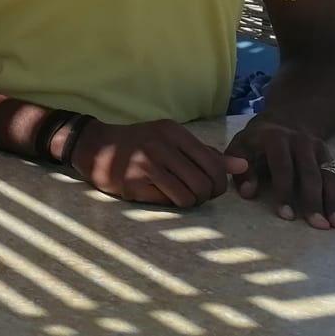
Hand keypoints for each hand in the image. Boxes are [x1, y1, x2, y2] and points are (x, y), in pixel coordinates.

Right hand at [69, 120, 248, 207]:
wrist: (92, 147)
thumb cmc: (135, 145)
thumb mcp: (170, 141)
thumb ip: (204, 153)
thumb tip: (242, 166)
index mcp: (174, 132)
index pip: (214, 163)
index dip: (219, 182)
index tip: (209, 187)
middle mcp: (163, 144)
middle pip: (207, 181)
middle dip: (207, 195)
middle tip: (197, 196)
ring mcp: (148, 162)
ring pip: (192, 194)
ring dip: (192, 202)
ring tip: (181, 197)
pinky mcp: (135, 180)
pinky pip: (172, 200)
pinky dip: (175, 204)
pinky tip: (163, 196)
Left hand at [226, 117, 334, 229]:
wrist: (285, 120)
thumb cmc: (257, 141)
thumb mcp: (240, 147)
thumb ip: (240, 168)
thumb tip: (247, 192)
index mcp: (276, 138)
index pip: (282, 167)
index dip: (284, 191)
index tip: (287, 216)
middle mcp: (302, 142)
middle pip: (311, 174)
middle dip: (315, 201)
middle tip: (319, 225)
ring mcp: (320, 150)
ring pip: (330, 177)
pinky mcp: (332, 158)